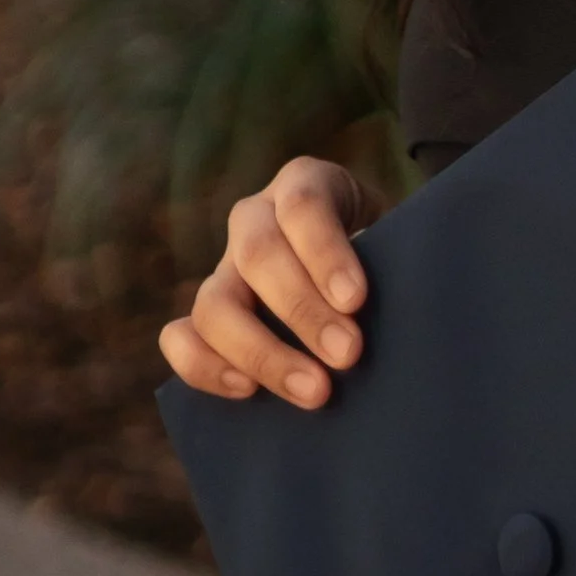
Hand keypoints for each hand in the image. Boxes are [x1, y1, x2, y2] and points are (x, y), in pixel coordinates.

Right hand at [158, 157, 369, 406]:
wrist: (361, 266)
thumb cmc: (384, 251)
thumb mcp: (394, 237)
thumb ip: (390, 261)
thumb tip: (392, 312)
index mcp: (304, 183)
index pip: (303, 205)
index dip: (325, 252)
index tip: (357, 300)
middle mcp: (255, 218)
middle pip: (259, 255)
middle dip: (303, 311)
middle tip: (348, 354)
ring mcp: (224, 266)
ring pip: (214, 303)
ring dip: (261, 352)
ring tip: (314, 390)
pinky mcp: (206, 312)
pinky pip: (180, 336)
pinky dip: (203, 365)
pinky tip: (248, 391)